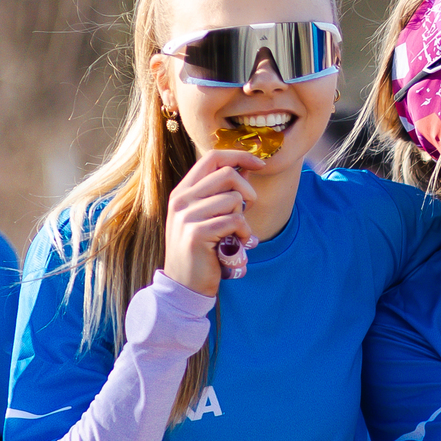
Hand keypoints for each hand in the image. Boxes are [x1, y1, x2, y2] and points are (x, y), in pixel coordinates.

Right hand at [163, 149, 261, 295]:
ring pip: (233, 199)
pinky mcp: (196, 233)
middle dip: (247, 192)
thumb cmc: (203, 250)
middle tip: (247, 211)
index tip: (260, 164)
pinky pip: (234, 221)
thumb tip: (245, 168)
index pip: (212, 158)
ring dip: (244, 218)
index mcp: (183, 191)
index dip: (240, 156)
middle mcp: (181, 199)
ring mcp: (186, 216)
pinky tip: (238, 243)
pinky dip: (244, 233)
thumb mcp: (208, 217)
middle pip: (227, 174)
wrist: (185, 284)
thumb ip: (222, 194)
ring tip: (237, 233)